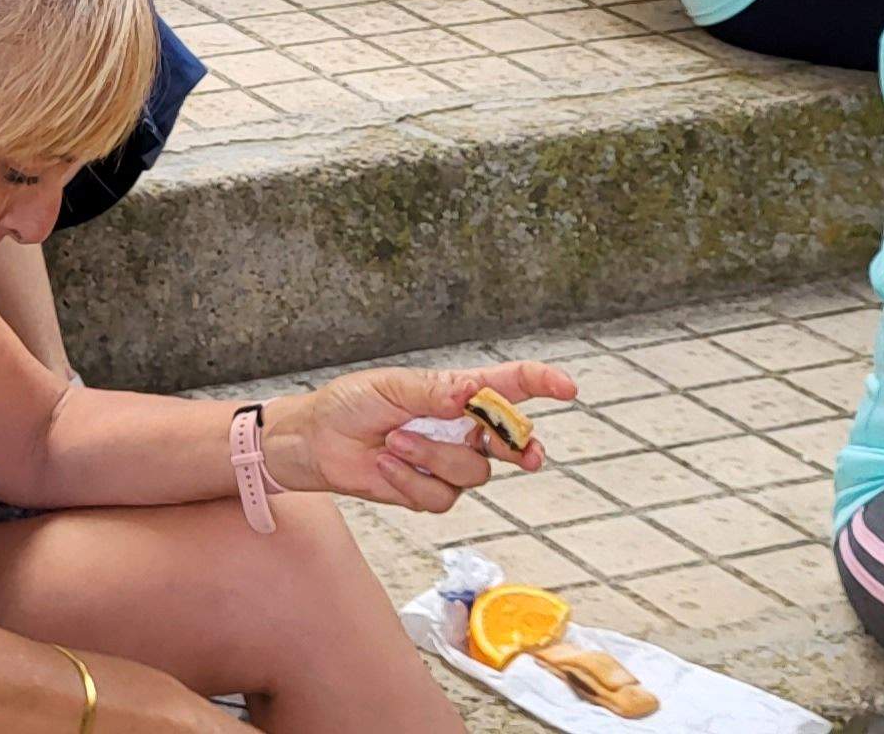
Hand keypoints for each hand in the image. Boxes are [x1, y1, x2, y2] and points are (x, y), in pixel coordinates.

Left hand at [262, 361, 580, 510]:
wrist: (316, 443)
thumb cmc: (350, 404)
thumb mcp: (389, 388)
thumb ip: (432, 393)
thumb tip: (468, 395)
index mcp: (455, 394)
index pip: (508, 387)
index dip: (541, 385)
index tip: (567, 388)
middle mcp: (460, 430)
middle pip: (510, 443)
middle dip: (520, 447)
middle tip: (525, 453)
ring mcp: (447, 463)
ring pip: (473, 474)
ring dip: (432, 458)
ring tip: (394, 441)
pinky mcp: (430, 491)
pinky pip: (440, 497)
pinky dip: (411, 482)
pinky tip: (387, 466)